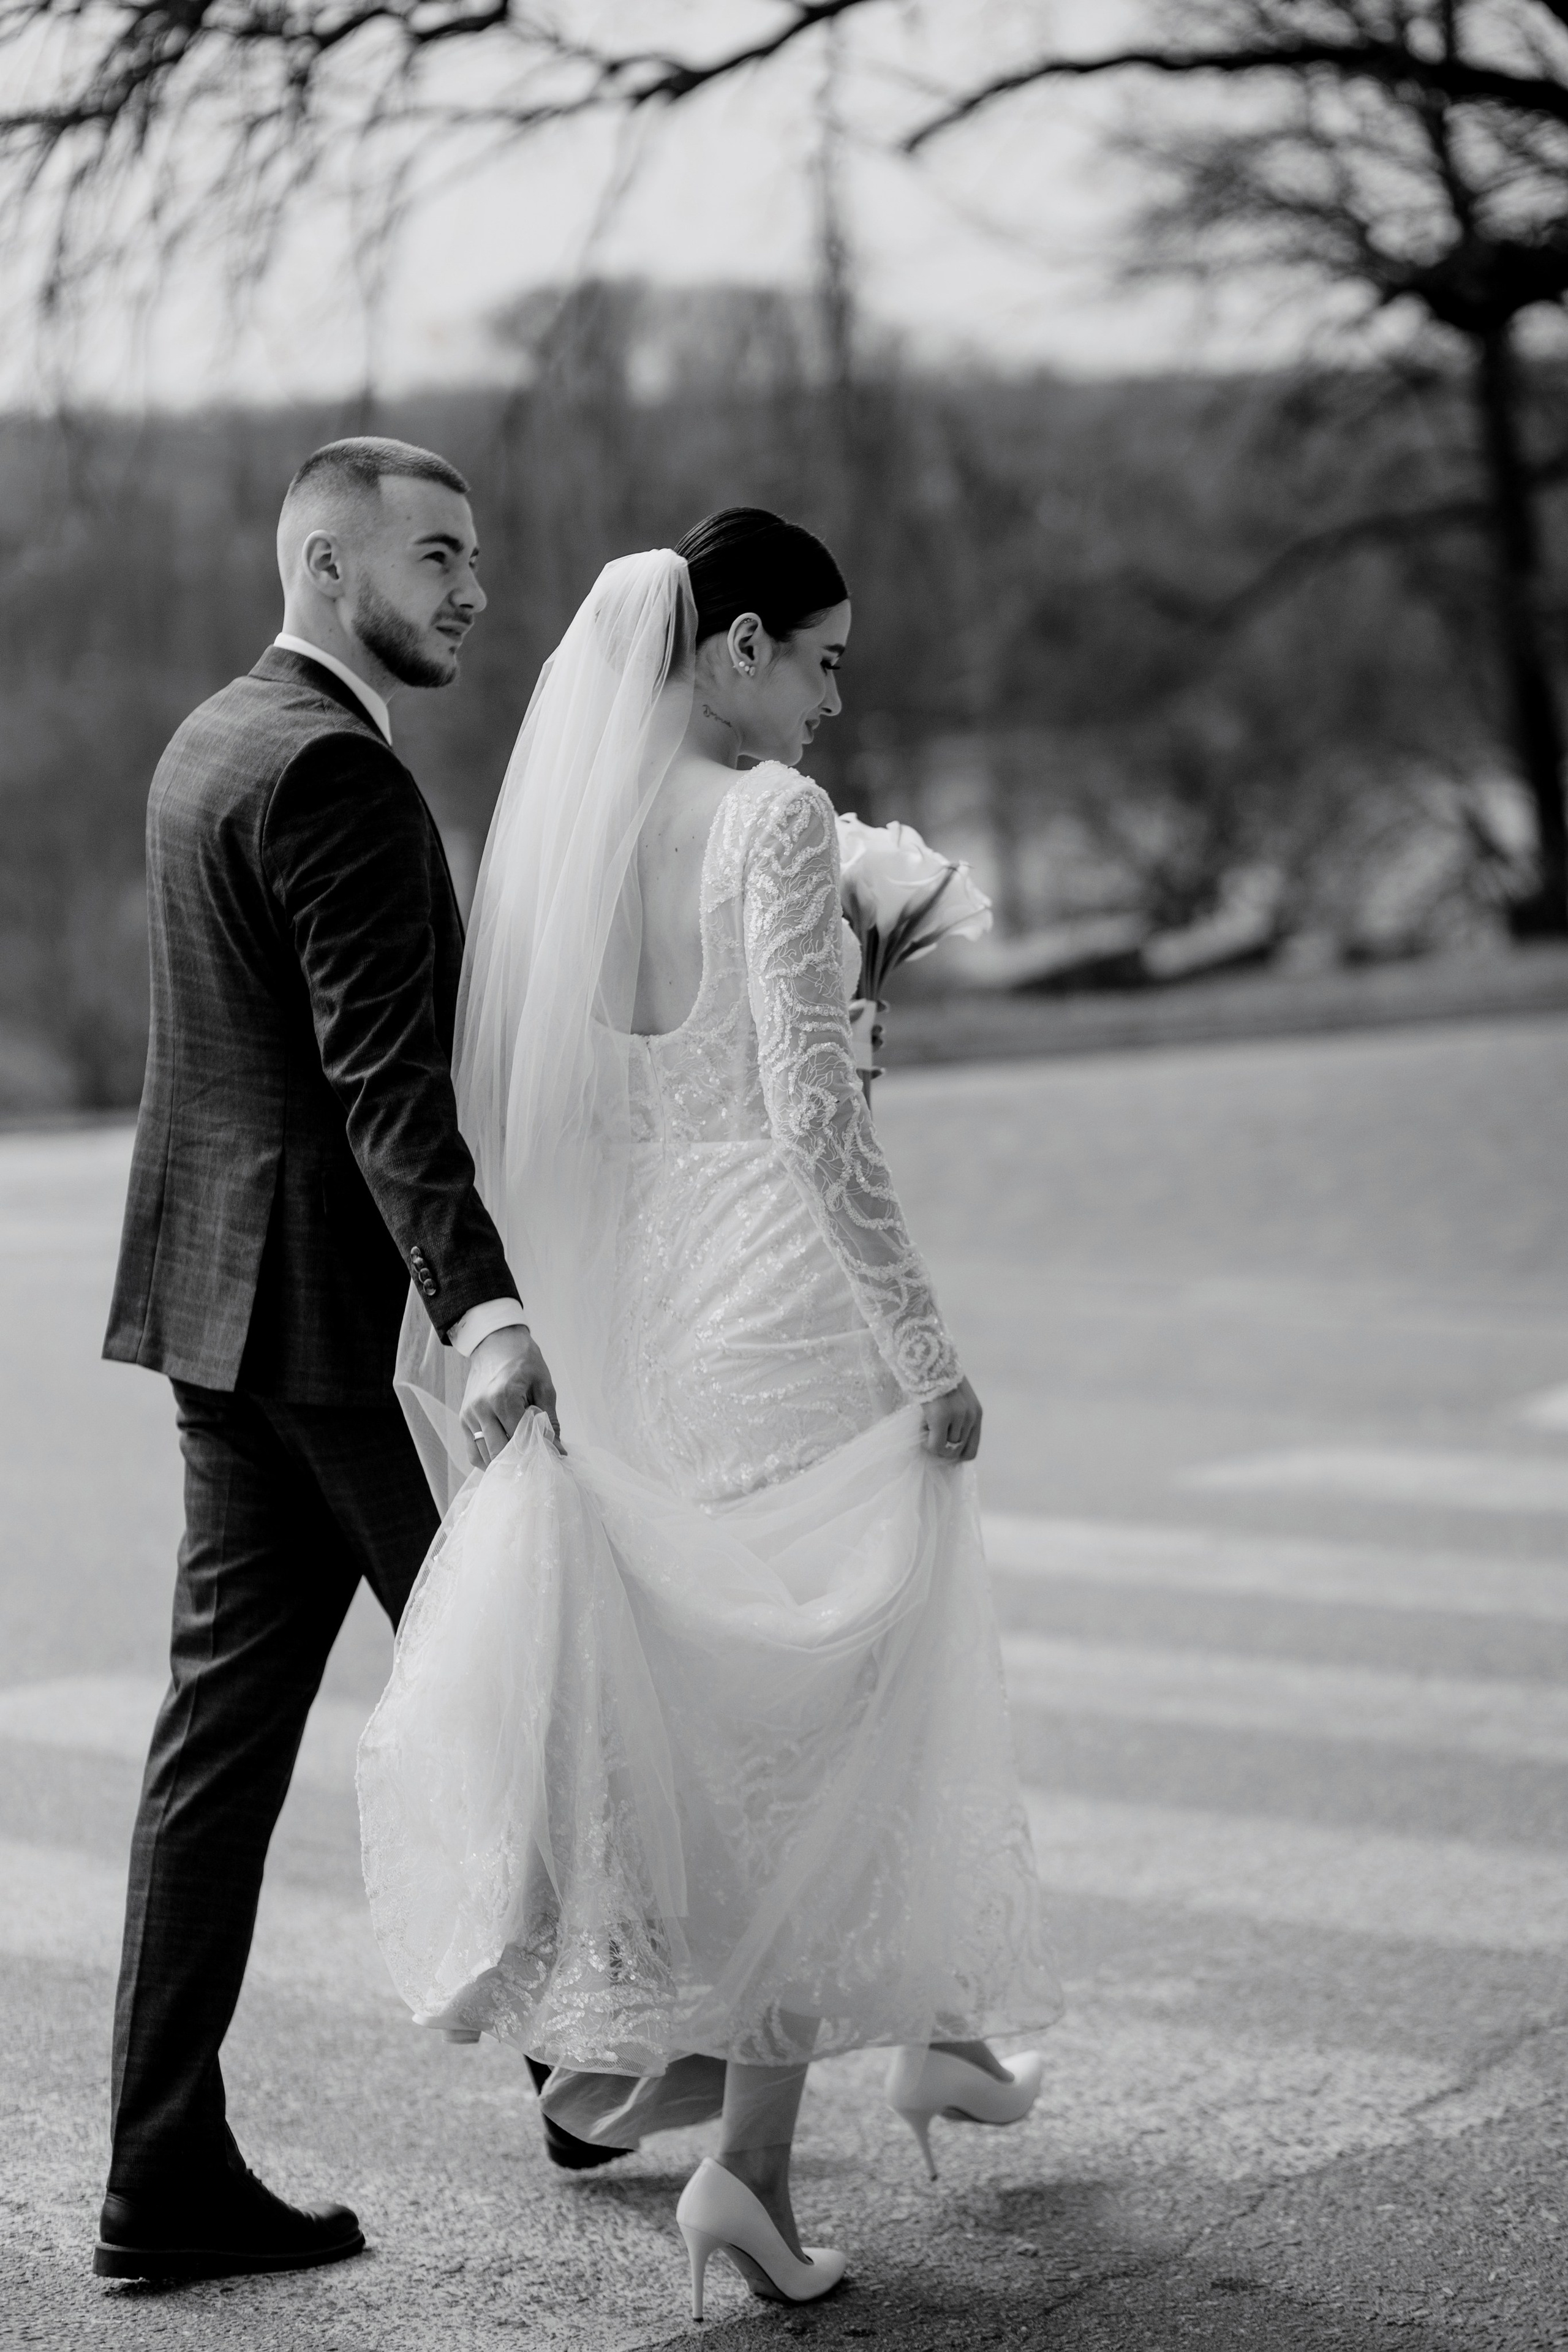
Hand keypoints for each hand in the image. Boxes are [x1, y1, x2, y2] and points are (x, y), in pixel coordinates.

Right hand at [460, 1325, 561, 1466]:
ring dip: (502, 1464)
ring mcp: (469, 1414)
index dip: (535, 1454)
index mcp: (503, 1398)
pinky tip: (503, 1457)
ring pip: (483, 1456)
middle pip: (499, 1453)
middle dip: (519, 1463)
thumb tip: (558, 1451)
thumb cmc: (524, 1361)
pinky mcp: (463, 1418)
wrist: (495, 1342)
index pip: (520, 1440)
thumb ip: (550, 1421)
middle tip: (535, 1466)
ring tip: (520, 1463)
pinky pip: (472, 1450)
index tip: (549, 1460)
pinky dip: (486, 1459)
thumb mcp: (544, 1386)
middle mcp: (482, 1408)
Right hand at [921, 1376, 981, 1462]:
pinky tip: (921, 1428)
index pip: (971, 1451)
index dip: (955, 1455)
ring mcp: (958, 1417)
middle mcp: (971, 1416)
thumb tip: (946, 1445)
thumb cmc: (937, 1378)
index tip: (941, 1449)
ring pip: (946, 1449)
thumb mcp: (955, 1399)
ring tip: (925, 1423)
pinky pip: (935, 1445)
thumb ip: (957, 1419)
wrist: (928, 1358)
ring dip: (933, 1441)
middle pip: (957, 1451)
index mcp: (976, 1413)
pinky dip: (926, 1443)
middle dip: (942, 1447)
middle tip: (929, 1432)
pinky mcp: (941, 1417)